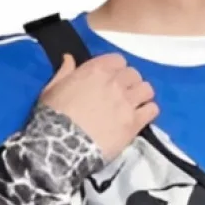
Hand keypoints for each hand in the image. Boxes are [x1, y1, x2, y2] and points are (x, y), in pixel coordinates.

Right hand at [38, 52, 158, 162]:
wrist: (62, 146)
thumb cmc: (53, 117)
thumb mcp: (52, 90)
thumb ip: (64, 72)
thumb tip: (69, 58)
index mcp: (95, 70)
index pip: (118, 60)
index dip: (116, 70)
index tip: (112, 79)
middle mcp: (115, 82)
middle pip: (134, 74)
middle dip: (129, 83)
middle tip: (123, 95)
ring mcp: (127, 102)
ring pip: (147, 89)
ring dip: (141, 95)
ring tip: (134, 106)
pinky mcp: (134, 123)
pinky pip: (152, 110)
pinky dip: (148, 112)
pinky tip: (141, 117)